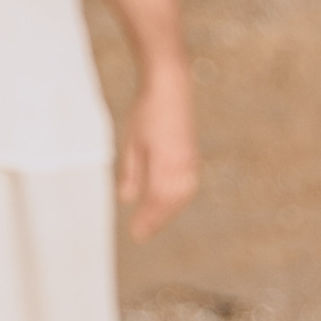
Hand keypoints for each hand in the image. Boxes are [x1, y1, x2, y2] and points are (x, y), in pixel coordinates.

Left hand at [118, 96, 199, 237]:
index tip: (136, 233)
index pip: (156, 198)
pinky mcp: (193, 157)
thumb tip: (127, 199)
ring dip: (168, 212)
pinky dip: (178, 200)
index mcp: (165, 160)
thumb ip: (131, 172)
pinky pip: (188, 186)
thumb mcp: (132, 141)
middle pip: (171, 201)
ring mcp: (190, 161)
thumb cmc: (148, 111)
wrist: (172, 87)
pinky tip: (169, 204)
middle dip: (157, 219)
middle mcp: (182, 164)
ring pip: (182, 196)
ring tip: (154, 222)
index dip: (146, 218)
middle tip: (142, 233)